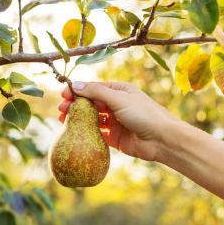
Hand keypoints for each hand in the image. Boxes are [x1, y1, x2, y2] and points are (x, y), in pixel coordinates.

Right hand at [57, 81, 179, 160]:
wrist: (162, 139)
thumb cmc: (145, 114)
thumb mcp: (120, 99)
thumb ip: (96, 92)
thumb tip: (75, 84)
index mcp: (120, 91)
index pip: (94, 88)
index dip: (78, 90)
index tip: (64, 94)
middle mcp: (117, 105)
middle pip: (91, 103)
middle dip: (75, 104)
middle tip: (61, 108)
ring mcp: (115, 122)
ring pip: (92, 118)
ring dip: (78, 118)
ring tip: (63, 119)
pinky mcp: (114, 138)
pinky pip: (96, 134)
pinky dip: (85, 132)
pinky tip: (74, 132)